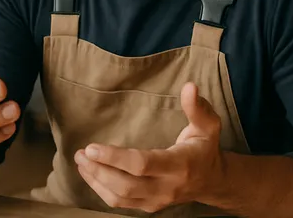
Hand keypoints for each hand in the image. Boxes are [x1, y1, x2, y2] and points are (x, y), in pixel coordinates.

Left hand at [74, 82, 225, 213]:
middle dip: (99, 170)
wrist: (212, 181)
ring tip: (80, 161)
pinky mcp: (149, 206)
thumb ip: (197, 107)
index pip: (142, 164)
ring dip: (96, 180)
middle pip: (125, 185)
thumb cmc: (206, 148)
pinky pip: (121, 203)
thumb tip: (189, 86)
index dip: (115, 157)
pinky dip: (101, 190)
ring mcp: (157, 201)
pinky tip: (90, 174)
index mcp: (179, 165)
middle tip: (80, 153)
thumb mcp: (208, 125)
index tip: (91, 147)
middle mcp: (167, 187)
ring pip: (120, 197)